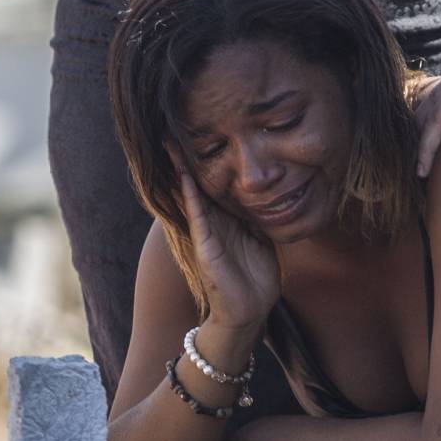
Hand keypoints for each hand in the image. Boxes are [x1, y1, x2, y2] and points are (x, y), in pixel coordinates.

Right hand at [166, 144, 279, 329]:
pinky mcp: (205, 245)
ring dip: (181, 169)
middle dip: (186, 157)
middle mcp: (214, 222)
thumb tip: (271, 196)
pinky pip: (197, 215)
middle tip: (172, 129)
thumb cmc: (256, 278)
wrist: (249, 311)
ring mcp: (207, 233)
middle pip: (197, 182)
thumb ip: (261, 217)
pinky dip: (190, 195)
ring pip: (191, 193)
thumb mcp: (262, 238)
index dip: (208, 160)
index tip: (200, 134)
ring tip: (170, 144)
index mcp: (228, 219)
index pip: (215, 183)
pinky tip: (184, 176)